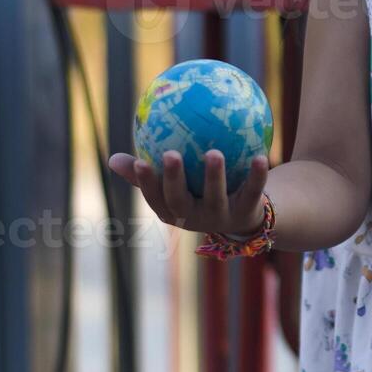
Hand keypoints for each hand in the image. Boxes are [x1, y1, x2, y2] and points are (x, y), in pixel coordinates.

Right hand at [108, 149, 269, 235]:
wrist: (244, 215)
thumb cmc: (200, 192)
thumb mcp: (175, 184)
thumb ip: (147, 172)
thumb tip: (111, 158)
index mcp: (174, 211)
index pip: (155, 199)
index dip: (145, 184)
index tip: (139, 162)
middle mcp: (194, 218)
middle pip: (180, 202)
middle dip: (174, 180)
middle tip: (170, 155)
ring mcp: (221, 218)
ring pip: (215, 199)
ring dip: (213, 176)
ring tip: (213, 152)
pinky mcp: (247, 214)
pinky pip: (251, 192)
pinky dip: (256, 176)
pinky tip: (260, 155)